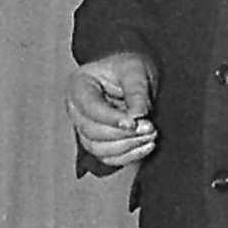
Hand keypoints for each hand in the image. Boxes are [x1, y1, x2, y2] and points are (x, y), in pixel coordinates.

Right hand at [66, 51, 157, 166]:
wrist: (133, 78)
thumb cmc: (129, 69)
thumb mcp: (135, 70)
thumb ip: (136, 91)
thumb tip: (138, 115)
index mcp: (79, 86)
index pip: (89, 107)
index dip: (111, 118)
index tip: (135, 122)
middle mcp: (77, 110)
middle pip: (91, 131)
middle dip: (122, 134)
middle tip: (150, 127)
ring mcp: (85, 129)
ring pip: (98, 148)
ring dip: (126, 147)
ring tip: (151, 135)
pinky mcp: (99, 143)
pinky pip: (109, 158)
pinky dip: (129, 156)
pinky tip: (147, 145)